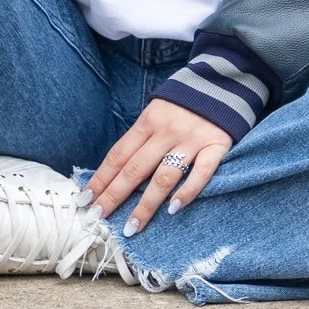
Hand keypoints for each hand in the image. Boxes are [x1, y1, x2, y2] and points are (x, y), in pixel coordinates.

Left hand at [85, 97, 232, 236]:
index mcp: (148, 122)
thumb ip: (141, 138)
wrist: (222, 82)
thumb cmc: (183, 104)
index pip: (118, 155)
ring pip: (164, 177)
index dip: (101, 179)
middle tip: (99, 217)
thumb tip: (116, 170)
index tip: (86, 200)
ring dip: (146, 204)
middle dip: (114, 196)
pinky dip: (187, 192)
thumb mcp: (156, 112)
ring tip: (132, 226)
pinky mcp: (216, 146)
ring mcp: (192, 140)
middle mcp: (167, 131)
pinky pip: (201, 173)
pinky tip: (174, 209)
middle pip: (135, 169)